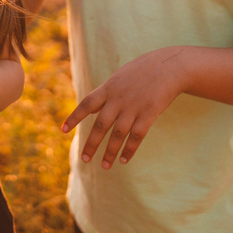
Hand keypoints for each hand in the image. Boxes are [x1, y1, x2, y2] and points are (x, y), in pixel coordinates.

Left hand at [62, 46, 186, 168]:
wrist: (169, 66)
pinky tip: (123, 160)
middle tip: (84, 159)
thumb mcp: (119, 78)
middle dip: (91, 143)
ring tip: (104, 166)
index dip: (74, 117)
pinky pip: (137, 136)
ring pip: (118, 134)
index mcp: (108, 88)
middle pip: (101, 124)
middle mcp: (118, 99)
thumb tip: (92, 109)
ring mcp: (134, 107)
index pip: (86, 104)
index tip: (63, 130)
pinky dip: (129, 149)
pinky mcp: (149, 113)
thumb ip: (105, 94)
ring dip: (110, 152)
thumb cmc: (142, 71)